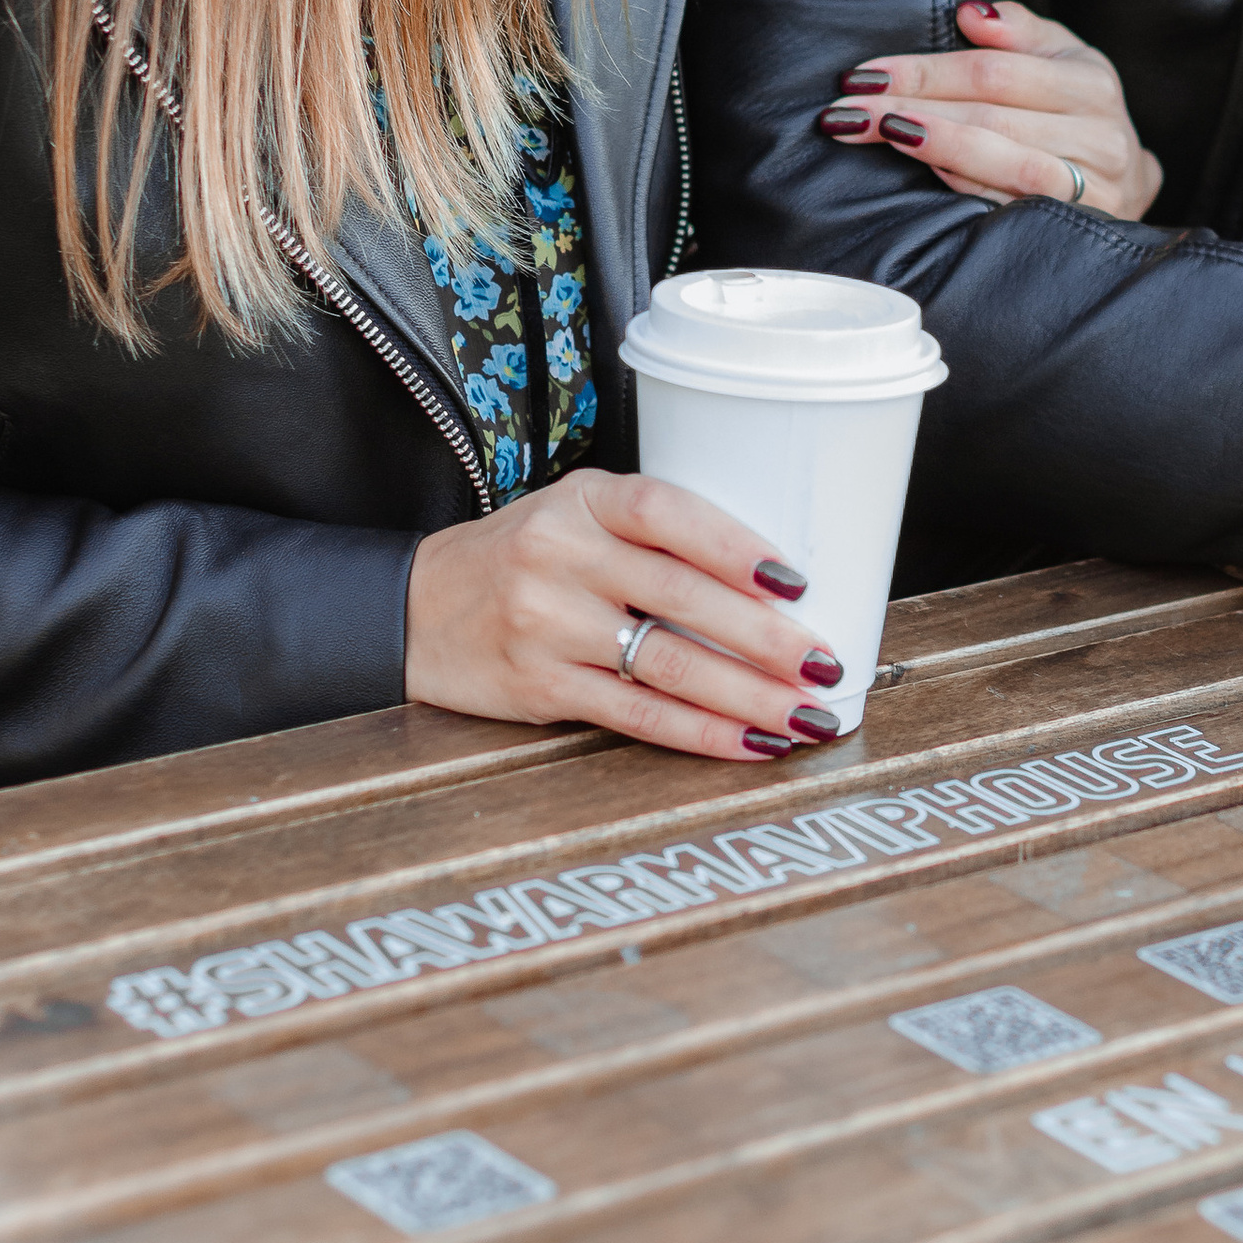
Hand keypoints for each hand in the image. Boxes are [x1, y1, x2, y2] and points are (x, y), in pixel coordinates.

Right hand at [404, 469, 850, 755]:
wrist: (415, 608)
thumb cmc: (523, 557)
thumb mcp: (577, 515)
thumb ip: (655, 535)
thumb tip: (776, 586)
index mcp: (584, 499)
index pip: (667, 512)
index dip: (735, 545)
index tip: (795, 581)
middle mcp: (561, 555)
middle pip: (681, 598)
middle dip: (766, 639)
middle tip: (826, 664)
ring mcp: (546, 624)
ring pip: (668, 665)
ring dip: (749, 696)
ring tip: (807, 714)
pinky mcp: (540, 686)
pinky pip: (637, 715)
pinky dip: (702, 733)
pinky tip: (750, 743)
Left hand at [815, 0, 1163, 219]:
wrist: (1127, 181)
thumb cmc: (1075, 109)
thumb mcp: (1059, 57)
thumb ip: (1017, 29)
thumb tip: (970, 13)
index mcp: (1090, 83)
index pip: (993, 72)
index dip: (924, 72)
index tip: (864, 75)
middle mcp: (1099, 135)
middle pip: (990, 116)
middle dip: (910, 109)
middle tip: (847, 112)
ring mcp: (1093, 188)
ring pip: (1004, 163)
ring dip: (933, 148)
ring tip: (878, 134)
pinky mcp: (1076, 228)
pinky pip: (1011, 207)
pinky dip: (965, 186)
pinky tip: (925, 171)